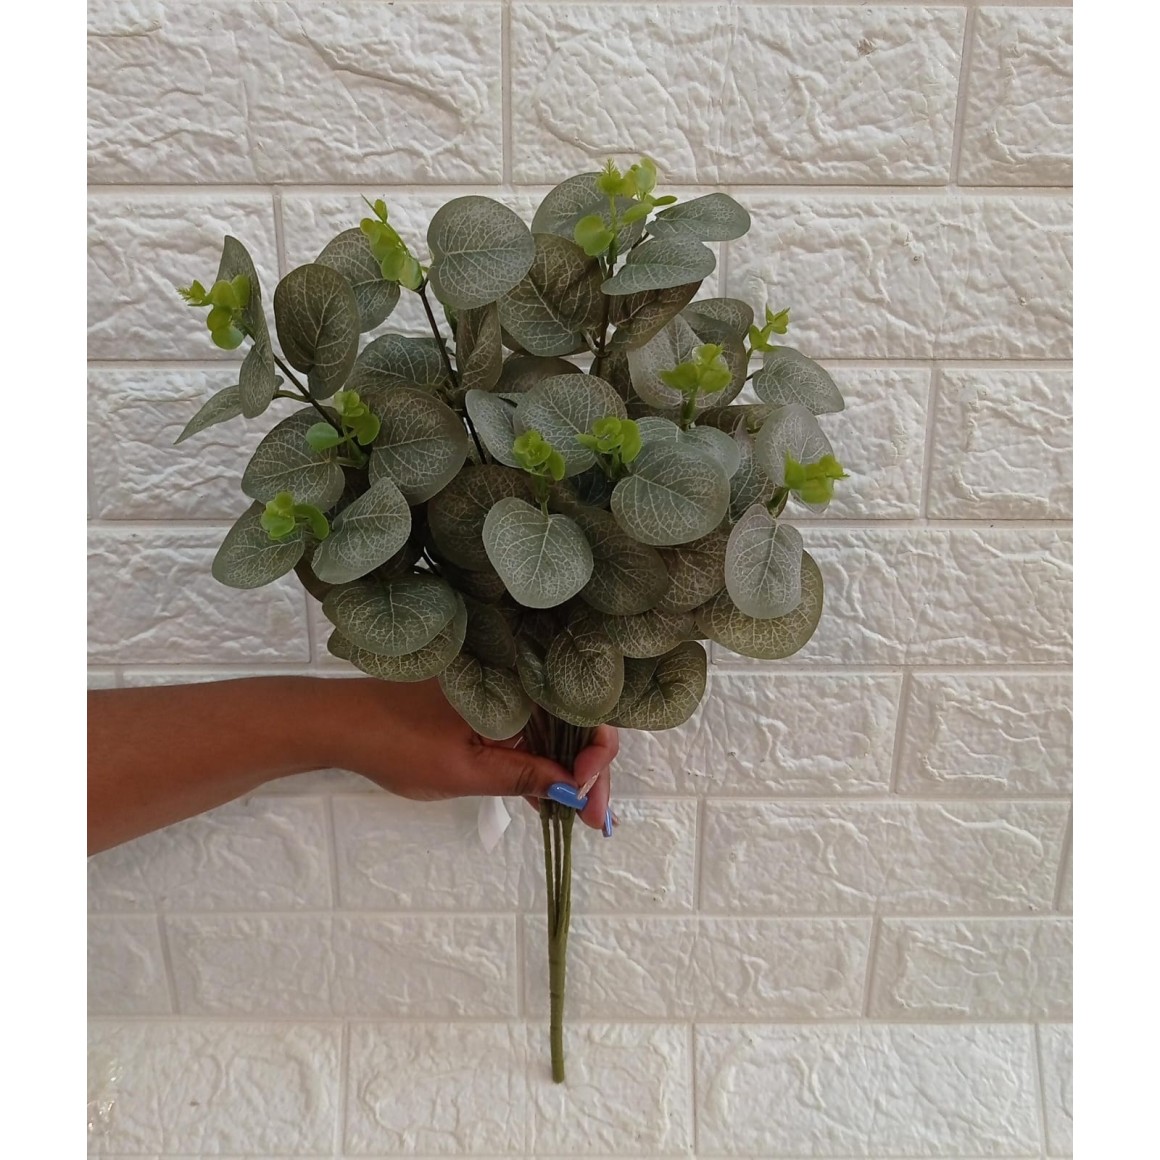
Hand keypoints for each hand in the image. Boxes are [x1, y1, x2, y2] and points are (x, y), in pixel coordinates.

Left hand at [332, 678, 618, 832]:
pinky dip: (542, 761)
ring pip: (555, 730)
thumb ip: (524, 777)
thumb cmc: (398, 744)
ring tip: (578, 816)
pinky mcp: (491, 705)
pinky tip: (547, 797)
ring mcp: (505, 691)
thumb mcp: (466, 771)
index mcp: (516, 683)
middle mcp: (517, 679)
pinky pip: (530, 730)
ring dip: (569, 770)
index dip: (596, 760)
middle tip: (596, 821)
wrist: (343, 724)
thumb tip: (575, 791)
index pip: (584, 714)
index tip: (589, 803)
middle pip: (576, 723)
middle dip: (590, 773)